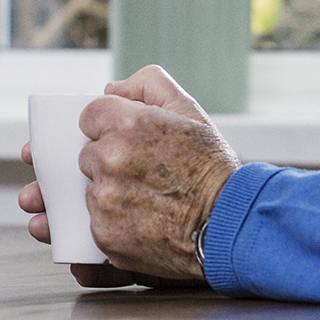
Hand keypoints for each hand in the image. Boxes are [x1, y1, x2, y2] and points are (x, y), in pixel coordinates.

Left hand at [21, 66, 239, 286]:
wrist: (232, 224)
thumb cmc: (214, 169)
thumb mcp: (190, 111)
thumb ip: (147, 84)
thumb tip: (111, 89)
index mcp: (127, 124)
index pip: (89, 116)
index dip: (109, 128)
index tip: (126, 140)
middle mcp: (110, 160)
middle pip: (86, 155)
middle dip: (106, 162)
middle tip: (140, 172)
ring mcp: (105, 200)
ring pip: (89, 190)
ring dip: (106, 194)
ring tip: (142, 199)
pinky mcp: (105, 235)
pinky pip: (92, 223)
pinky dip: (109, 224)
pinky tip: (137, 222)